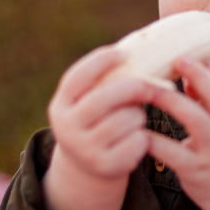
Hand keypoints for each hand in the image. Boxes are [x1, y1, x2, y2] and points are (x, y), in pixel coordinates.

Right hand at [47, 45, 158, 180]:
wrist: (88, 166)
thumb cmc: (97, 119)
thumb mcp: (90, 100)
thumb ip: (106, 79)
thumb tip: (144, 42)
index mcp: (61, 105)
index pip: (78, 77)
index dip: (100, 61)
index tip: (123, 53)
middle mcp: (67, 128)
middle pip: (104, 98)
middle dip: (133, 86)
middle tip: (149, 85)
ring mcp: (84, 149)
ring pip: (126, 119)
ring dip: (139, 115)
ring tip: (133, 119)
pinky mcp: (105, 166)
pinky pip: (138, 141)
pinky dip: (143, 137)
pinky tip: (135, 140)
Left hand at [148, 56, 209, 209]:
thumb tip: (188, 73)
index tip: (199, 54)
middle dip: (200, 77)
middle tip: (178, 58)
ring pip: (199, 122)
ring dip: (174, 103)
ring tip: (151, 89)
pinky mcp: (196, 172)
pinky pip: (175, 153)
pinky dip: (156, 141)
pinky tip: (139, 130)